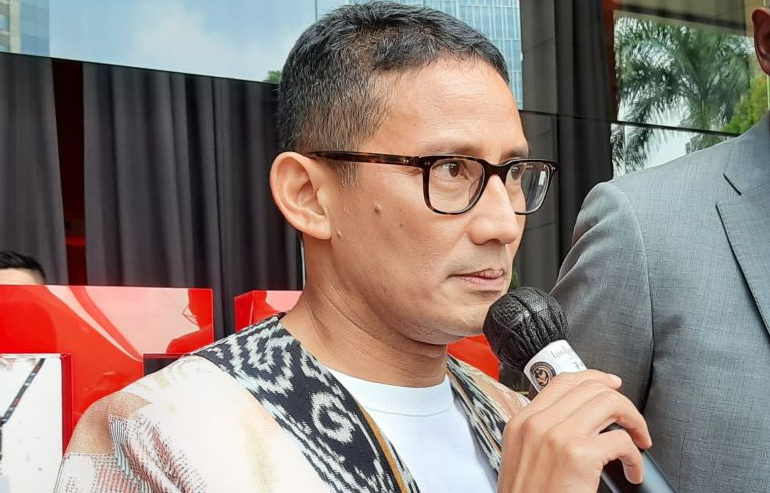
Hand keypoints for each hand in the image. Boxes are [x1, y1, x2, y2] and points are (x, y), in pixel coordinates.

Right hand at [497, 370, 651, 492]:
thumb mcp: (522, 457)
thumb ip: (541, 432)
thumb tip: (578, 419)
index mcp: (522, 422)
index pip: (563, 381)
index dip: (594, 377)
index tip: (612, 385)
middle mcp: (537, 423)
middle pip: (590, 388)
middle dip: (621, 402)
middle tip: (632, 422)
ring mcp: (557, 437)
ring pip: (609, 404)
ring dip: (634, 421)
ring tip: (639, 441)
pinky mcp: (578, 456)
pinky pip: (621, 441)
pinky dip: (635, 458)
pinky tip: (631, 471)